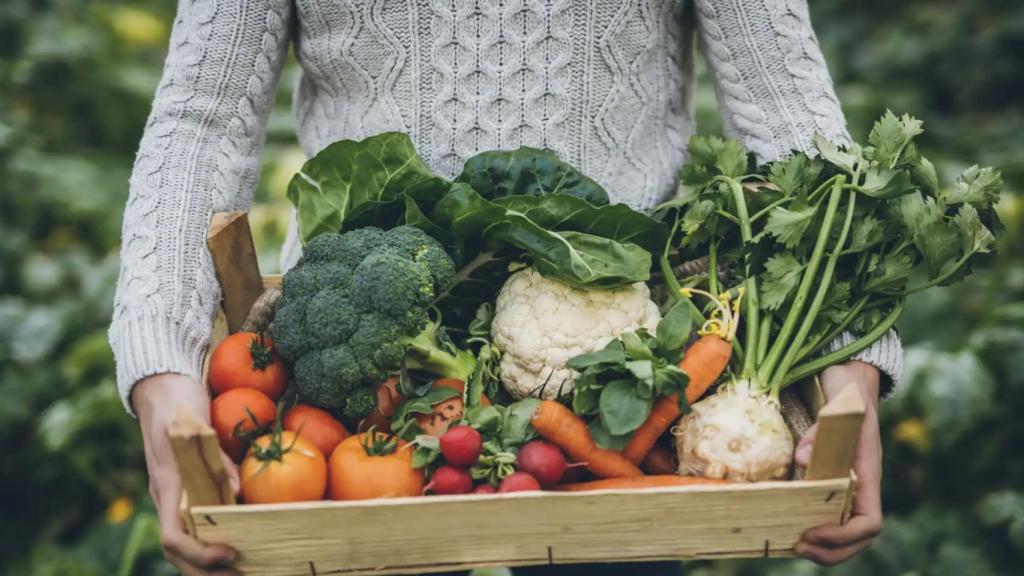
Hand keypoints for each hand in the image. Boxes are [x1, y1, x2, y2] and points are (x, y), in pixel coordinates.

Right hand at [133, 373, 240, 575]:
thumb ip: (213, 454)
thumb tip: (237, 489)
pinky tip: (239, 547)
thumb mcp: (195, 422)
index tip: (230, 554)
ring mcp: (176, 496)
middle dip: (207, 572)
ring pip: (186, 546)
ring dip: (209, 566)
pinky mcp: (187, 490)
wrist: (162, 387)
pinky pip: (196, 527)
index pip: (173, 537)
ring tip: (244, 571)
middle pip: (180, 554)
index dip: (200, 554)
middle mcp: (169, 498)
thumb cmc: (177, 400)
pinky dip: (212, 544)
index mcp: (168, 486)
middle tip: (243, 575)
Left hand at [793, 361, 882, 565]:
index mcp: (868, 474)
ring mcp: (850, 486)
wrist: (851, 381)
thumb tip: (801, 460)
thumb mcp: (841, 406)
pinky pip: (830, 515)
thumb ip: (825, 430)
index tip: (812, 532)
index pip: (870, 522)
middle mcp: (862, 486)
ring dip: (824, 548)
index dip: (843, 535)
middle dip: (832, 551)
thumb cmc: (849, 393)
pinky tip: (790, 528)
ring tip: (794, 546)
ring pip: (846, 532)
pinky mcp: (833, 481)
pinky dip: (815, 530)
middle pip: (859, 538)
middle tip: (798, 547)